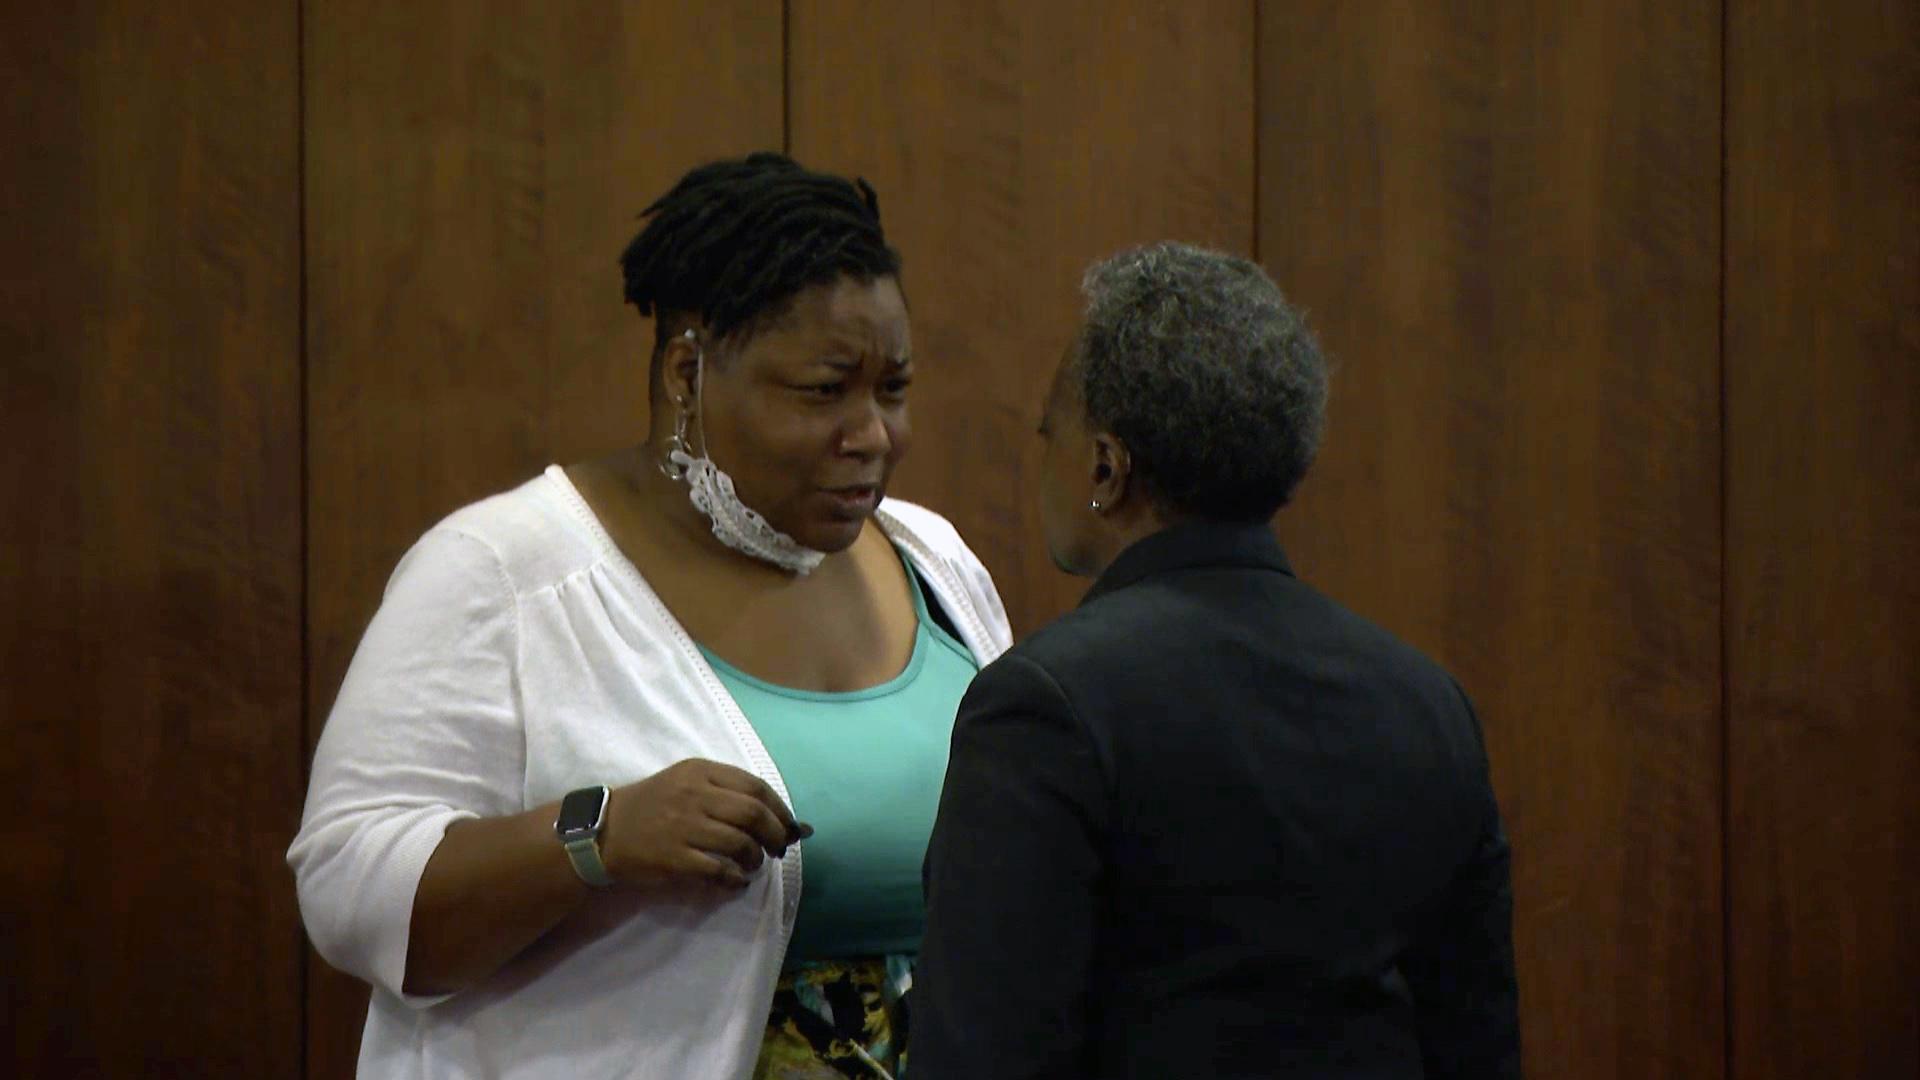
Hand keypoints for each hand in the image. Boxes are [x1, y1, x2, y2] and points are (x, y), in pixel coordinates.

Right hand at [600, 759, 810, 897]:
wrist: (603, 831)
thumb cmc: (652, 806)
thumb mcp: (686, 781)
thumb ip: (726, 792)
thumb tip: (779, 815)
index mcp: (700, 771)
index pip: (756, 786)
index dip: (780, 809)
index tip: (790, 826)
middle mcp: (694, 794)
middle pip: (753, 814)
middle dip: (775, 835)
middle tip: (778, 849)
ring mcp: (683, 826)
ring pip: (741, 843)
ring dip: (756, 858)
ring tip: (753, 864)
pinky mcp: (674, 858)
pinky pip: (719, 871)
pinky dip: (736, 879)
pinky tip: (737, 881)